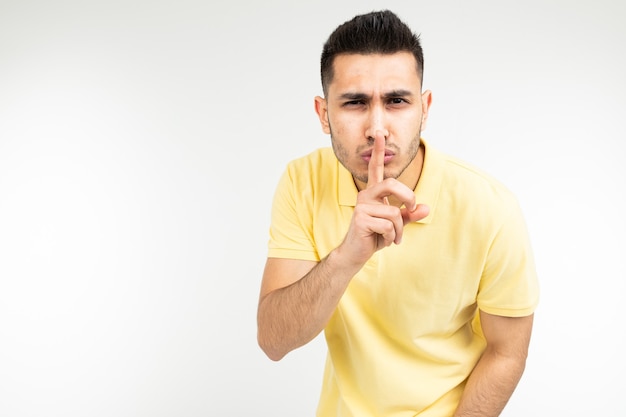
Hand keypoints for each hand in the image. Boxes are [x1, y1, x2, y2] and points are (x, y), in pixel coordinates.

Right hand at [337, 131, 428, 266]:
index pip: (375, 168)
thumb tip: (426, 208)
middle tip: (411, 210)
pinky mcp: (360, 219)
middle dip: (408, 198)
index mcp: (373, 193)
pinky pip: (389, 225)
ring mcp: (361, 207)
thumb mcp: (396, 225)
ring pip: (394, 212)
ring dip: (399, 230)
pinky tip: (384, 241)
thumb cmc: (374, 237)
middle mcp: (366, 196)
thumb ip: (409, 215)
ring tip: (393, 238)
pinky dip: (392, 237)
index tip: (379, 134)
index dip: (378, 151)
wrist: (356, 254)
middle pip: (393, 184)